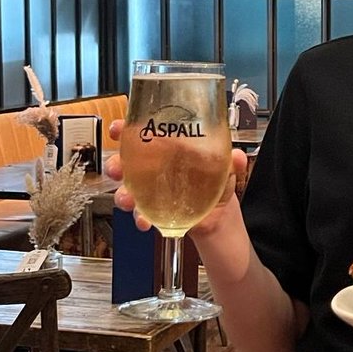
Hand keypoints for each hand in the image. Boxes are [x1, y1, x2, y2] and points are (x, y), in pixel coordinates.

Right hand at [106, 119, 248, 235]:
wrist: (219, 214)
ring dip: (122, 194)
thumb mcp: (226, 166)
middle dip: (115, 163)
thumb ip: (231, 160)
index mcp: (169, 148)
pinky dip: (139, 218)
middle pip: (126, 160)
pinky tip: (145, 222)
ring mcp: (151, 189)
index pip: (143, 133)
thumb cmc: (218, 181)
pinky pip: (139, 213)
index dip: (125, 129)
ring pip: (126, 188)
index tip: (118, 129)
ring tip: (128, 200)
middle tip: (116, 169)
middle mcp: (154, 166)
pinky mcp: (153, 209)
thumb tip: (237, 157)